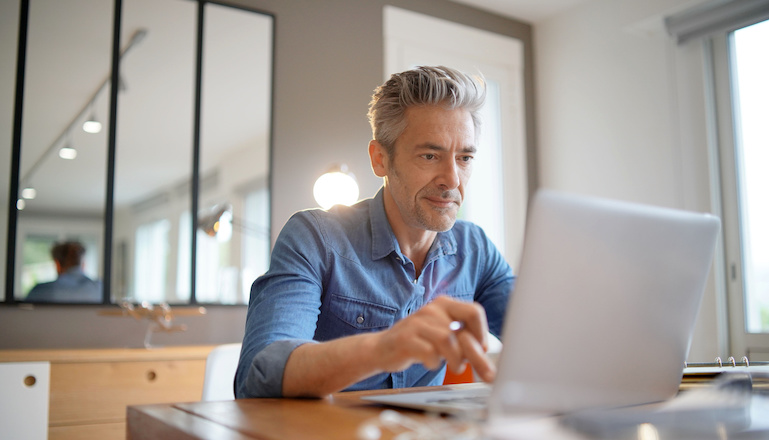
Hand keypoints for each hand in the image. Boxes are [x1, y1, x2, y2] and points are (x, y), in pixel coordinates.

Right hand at [371, 296, 496, 381]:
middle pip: (463, 332)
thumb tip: (486, 354)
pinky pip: (429, 353)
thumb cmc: (418, 342)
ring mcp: (417, 323)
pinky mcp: (405, 339)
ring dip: (456, 360)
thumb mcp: (442, 334)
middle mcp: (432, 310)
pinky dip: (435, 363)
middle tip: (486, 373)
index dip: (482, 333)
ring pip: (448, 342)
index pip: (474, 312)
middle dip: (477, 357)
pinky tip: (431, 363)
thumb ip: (462, 338)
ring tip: (455, 366)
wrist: (381, 348)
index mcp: (444, 304)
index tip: (482, 349)